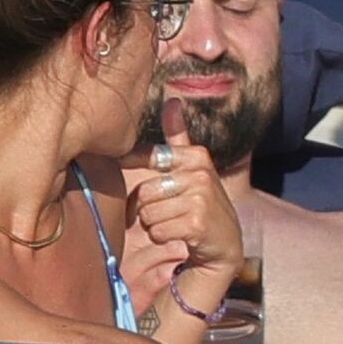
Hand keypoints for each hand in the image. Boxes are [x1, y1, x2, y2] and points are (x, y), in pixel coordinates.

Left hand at [121, 97, 242, 277]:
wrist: (225, 244)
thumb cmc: (201, 203)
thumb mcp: (194, 167)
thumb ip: (179, 138)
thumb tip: (172, 100)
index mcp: (197, 156)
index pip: (149, 156)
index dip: (129, 162)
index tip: (117, 164)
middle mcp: (200, 174)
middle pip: (144, 192)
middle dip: (146, 208)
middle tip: (166, 212)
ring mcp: (200, 198)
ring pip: (148, 214)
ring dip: (154, 224)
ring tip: (174, 223)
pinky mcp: (196, 223)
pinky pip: (157, 231)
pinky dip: (161, 238)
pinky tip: (179, 235)